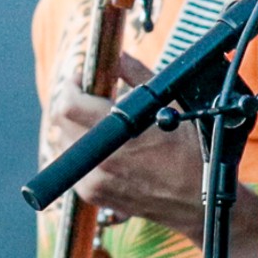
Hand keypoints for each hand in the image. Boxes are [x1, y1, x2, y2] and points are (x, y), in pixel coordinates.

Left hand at [43, 53, 203, 233]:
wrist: (198, 200)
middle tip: (91, 91)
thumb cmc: (192, 153)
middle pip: (60, 121)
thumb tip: (119, 56)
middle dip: (72, 101)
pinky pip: (74, 163)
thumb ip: (139, 76)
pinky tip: (105, 143)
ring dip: (75, 124)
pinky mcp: (92, 194)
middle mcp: (100, 161)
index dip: (72, 84)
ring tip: (100, 118)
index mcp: (120, 135)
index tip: (84, 75)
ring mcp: (92, 181)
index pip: (68, 105)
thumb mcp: (171, 106)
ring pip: (63, 142)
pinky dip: (82, 147)